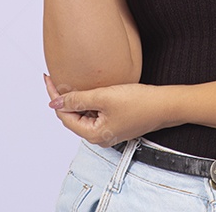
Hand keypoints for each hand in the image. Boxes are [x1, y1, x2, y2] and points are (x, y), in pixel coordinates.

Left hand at [42, 73, 174, 147]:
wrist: (166, 105)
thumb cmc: (140, 103)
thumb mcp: (104, 97)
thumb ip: (77, 99)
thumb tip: (55, 102)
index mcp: (93, 134)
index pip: (64, 115)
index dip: (55, 96)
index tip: (49, 78)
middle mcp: (99, 137)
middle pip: (72, 116)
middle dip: (63, 98)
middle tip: (56, 78)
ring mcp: (108, 131)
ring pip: (84, 114)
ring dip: (77, 99)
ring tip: (70, 81)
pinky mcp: (117, 123)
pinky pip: (96, 112)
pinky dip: (89, 101)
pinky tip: (90, 89)